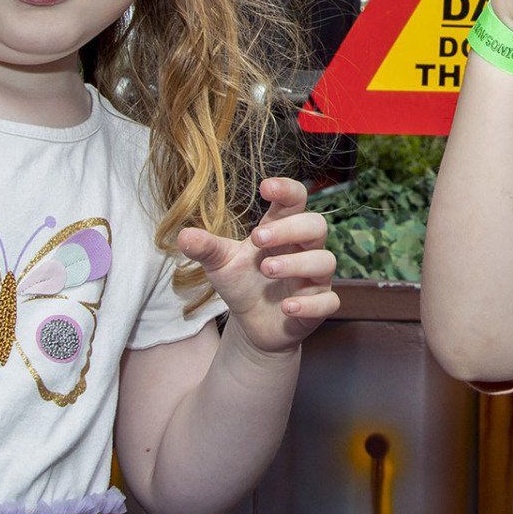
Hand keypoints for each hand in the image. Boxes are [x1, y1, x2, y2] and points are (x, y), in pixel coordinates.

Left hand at [177, 178, 339, 355]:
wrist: (253, 325)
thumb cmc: (242, 284)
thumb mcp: (220, 264)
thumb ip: (206, 248)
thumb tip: (183, 236)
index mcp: (282, 230)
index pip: (296, 200)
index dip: (287, 190)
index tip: (265, 187)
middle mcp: (303, 249)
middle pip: (316, 225)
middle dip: (290, 229)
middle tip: (256, 239)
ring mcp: (314, 278)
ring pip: (325, 261)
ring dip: (297, 263)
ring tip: (266, 270)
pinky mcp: (319, 305)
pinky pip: (329, 301)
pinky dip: (310, 304)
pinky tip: (286, 306)